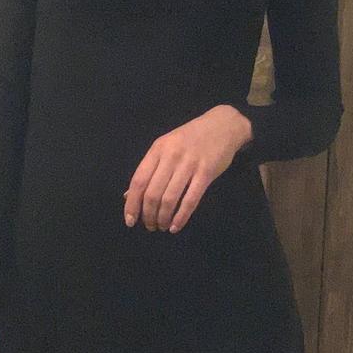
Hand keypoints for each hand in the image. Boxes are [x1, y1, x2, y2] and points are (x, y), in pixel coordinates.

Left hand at [123, 104, 252, 233]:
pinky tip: (176, 226)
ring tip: (162, 227)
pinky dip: (181, 217)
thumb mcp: (166, 147)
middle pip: (153, 193)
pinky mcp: (206, 172)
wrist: (223, 125)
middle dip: (148, 215)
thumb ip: (149, 170)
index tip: (130, 221)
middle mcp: (171, 156)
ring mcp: (189, 164)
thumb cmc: (191, 138)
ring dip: (163, 218)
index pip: (139, 180)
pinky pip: (191, 200)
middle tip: (150, 226)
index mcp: (157, 150)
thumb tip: (129, 196)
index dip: (133, 204)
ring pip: (170, 199)